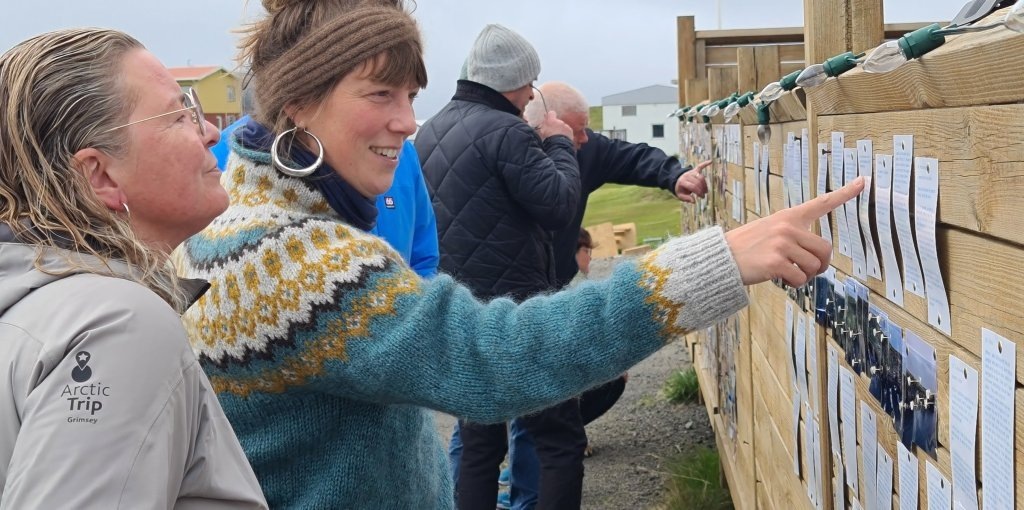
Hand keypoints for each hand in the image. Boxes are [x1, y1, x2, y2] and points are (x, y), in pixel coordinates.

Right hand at [535, 111, 572, 140]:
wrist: (558, 145)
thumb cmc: (548, 139)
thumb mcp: (543, 131)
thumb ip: (544, 123)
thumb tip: (545, 115)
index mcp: (552, 121)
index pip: (551, 113)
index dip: (550, 116)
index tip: (549, 120)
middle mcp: (560, 122)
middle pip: (558, 121)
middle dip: (556, 126)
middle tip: (553, 133)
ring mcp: (566, 126)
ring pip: (563, 126)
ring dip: (561, 130)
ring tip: (558, 138)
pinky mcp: (570, 131)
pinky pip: (567, 131)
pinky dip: (565, 134)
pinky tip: (562, 139)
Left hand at [674, 160, 710, 201]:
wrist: (676, 180)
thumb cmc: (680, 189)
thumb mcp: (680, 195)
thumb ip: (686, 199)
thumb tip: (694, 201)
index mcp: (682, 182)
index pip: (693, 186)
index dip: (699, 192)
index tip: (702, 197)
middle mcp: (687, 176)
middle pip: (698, 182)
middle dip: (702, 189)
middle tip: (703, 195)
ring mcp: (691, 172)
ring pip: (701, 177)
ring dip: (704, 184)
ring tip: (705, 190)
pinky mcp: (694, 170)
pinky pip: (700, 166)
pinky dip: (705, 164)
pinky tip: (711, 161)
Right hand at [725, 177, 864, 286]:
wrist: (721, 257)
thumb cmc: (746, 247)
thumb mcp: (769, 230)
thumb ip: (793, 236)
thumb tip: (816, 259)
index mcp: (788, 216)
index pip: (821, 203)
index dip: (845, 193)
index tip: (863, 182)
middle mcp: (788, 227)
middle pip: (825, 249)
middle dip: (820, 265)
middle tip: (809, 271)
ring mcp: (782, 244)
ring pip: (815, 266)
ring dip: (806, 276)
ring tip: (789, 273)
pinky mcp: (776, 262)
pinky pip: (800, 279)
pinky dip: (794, 283)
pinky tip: (780, 278)